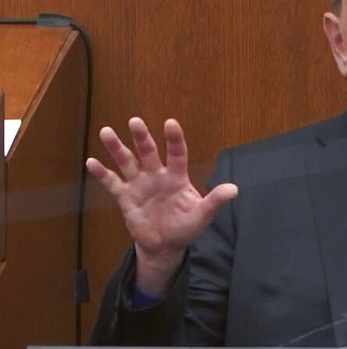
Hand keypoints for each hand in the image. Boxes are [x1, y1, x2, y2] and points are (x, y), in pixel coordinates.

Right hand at [86, 117, 237, 295]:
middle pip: (148, 152)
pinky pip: (112, 183)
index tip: (170, 123)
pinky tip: (91, 162)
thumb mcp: (202, 216)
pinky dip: (102, 174)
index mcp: (177, 177)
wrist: (165, 246)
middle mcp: (157, 176)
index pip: (176, 154)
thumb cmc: (185, 227)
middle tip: (134, 121)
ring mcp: (140, 184)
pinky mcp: (126, 197)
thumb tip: (234, 189)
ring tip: (106, 132)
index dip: (174, 139)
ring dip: (117, 148)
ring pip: (127, 162)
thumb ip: (215, 201)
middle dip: (141, 137)